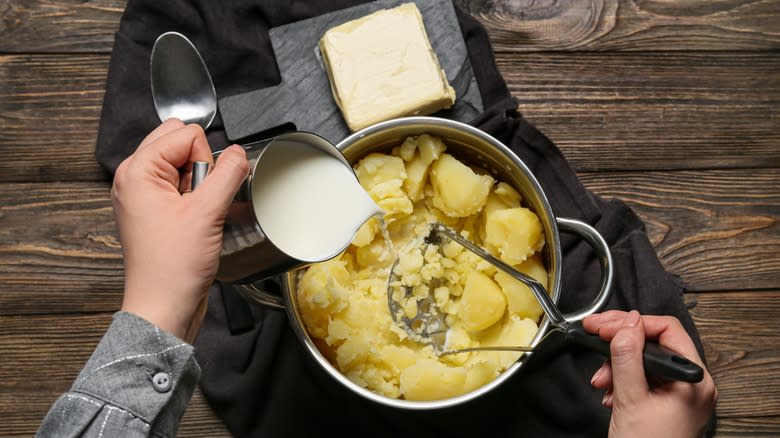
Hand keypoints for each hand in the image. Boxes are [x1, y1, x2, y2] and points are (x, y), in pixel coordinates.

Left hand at [111, 119, 248, 341]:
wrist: (164, 306)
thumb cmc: (172, 267)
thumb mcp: (207, 212)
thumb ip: (228, 174)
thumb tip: (239, 152)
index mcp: (137, 170)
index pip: (185, 134)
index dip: (204, 160)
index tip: (200, 193)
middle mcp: (134, 178)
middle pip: (180, 142)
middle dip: (200, 166)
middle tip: (198, 201)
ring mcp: (142, 195)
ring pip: (183, 165)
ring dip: (198, 185)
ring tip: (195, 216)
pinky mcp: (154, 211)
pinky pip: (181, 186)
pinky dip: (195, 198)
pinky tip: (195, 222)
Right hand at [583, 310, 717, 437]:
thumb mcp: (630, 398)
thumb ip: (627, 356)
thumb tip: (627, 323)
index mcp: (693, 379)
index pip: (666, 329)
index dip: (631, 323)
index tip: (603, 325)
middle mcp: (691, 383)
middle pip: (654, 342)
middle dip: (619, 343)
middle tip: (594, 335)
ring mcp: (679, 393)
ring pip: (644, 360)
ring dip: (616, 364)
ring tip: (601, 380)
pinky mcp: (666, 402)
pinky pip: (643, 377)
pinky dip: (621, 380)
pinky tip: (610, 392)